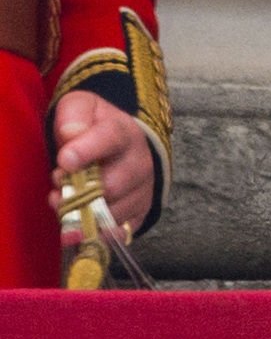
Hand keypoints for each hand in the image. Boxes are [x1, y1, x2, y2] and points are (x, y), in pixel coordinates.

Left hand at [52, 89, 154, 242]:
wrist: (122, 145)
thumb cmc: (94, 128)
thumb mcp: (81, 108)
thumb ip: (74, 115)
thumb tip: (71, 135)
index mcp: (124, 132)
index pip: (111, 139)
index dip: (88, 151)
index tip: (65, 160)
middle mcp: (141, 162)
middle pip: (113, 185)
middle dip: (78, 190)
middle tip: (58, 182)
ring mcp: (144, 189)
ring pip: (113, 212)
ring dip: (83, 211)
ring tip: (66, 199)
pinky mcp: (141, 212)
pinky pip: (119, 231)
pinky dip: (96, 230)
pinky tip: (82, 217)